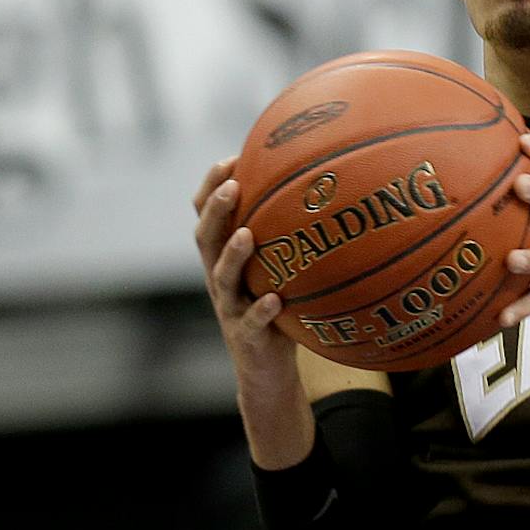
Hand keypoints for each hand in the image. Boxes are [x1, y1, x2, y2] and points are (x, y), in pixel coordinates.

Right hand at [192, 158, 295, 381]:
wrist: (265, 370)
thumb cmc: (277, 310)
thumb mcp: (277, 271)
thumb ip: (285, 238)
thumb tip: (323, 188)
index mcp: (224, 259)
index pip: (206, 217)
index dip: (211, 188)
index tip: (230, 158)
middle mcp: (220, 280)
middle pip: (206, 239)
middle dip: (215, 211)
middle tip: (232, 185)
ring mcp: (230, 309)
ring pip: (222, 278)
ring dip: (233, 255)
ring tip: (247, 234)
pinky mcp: (246, 337)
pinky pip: (251, 322)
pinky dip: (261, 310)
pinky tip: (276, 299)